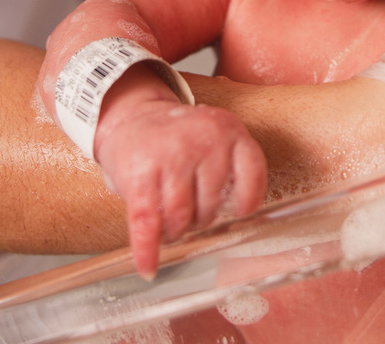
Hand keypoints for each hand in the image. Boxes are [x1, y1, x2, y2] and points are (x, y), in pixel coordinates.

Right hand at [94, 72, 266, 278]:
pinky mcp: (140, 173)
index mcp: (228, 130)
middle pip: (212, 204)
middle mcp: (202, 139)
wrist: (132, 116)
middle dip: (200, 218)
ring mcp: (170, 156)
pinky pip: (147, 221)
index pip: (252, 174)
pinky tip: (148, 268)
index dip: (247, 201)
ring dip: (176, 231)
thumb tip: (236, 222)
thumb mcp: (213, 137)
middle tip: (190, 212)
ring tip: (171, 226)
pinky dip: (146, 250)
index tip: (238, 212)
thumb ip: (231, 168)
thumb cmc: (179, 139)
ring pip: (181, 217)